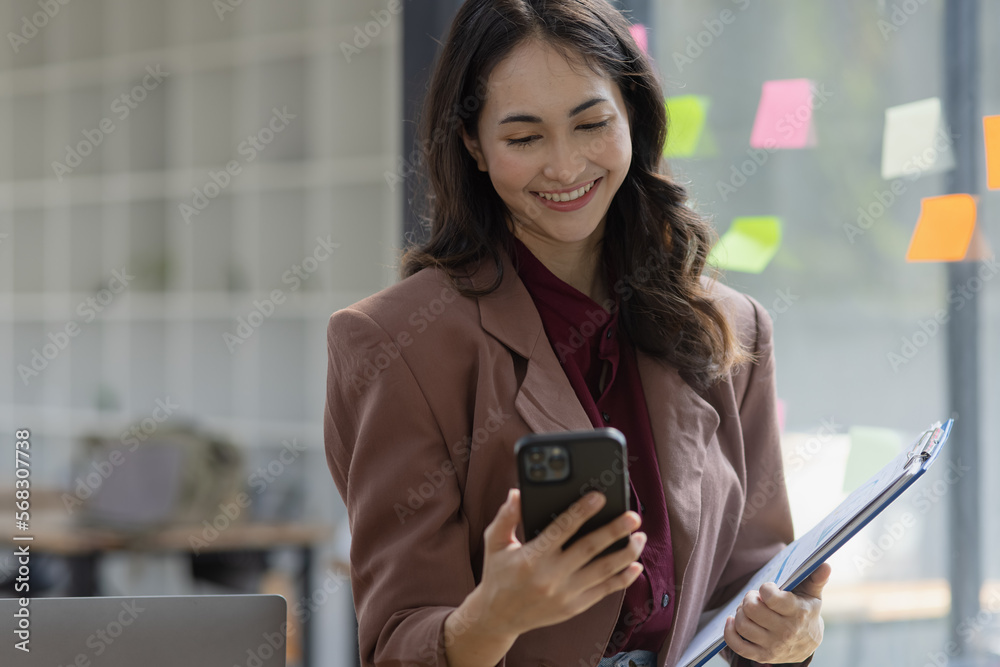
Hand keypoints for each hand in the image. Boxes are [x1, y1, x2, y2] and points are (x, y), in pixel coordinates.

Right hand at [465, 488, 645, 637]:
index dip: (582, 511)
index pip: (562, 529)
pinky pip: (603, 591)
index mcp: (532, 557)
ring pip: (603, 571)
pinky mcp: (574, 607)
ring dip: (625, 553)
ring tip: (640, 537)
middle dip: (614, 531)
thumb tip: (518, 493)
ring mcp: (565, 594)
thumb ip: (506, 516)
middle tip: (633, 516)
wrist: (498, 617)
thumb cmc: (498, 573)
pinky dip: (622, 579)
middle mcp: (551, 576)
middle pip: (589, 549)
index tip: (599, 497)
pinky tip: (635, 566)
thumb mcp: (494, 542)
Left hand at [723, 562, 830, 663]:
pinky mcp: (762, 656)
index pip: (771, 598)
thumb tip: (824, 564)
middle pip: (751, 609)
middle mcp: (786, 631)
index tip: (768, 588)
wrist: (808, 643)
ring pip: (743, 625)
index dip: (765, 588)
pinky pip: (737, 646)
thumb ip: (816, 578)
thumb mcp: (813, 595)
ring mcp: (773, 646)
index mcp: (798, 613)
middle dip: (749, 598)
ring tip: (748, 609)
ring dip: (740, 612)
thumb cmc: (806, 611)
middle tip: (755, 598)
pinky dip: (729, 632)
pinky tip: (732, 621)